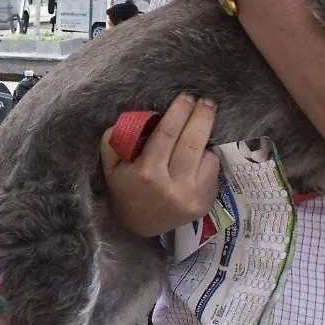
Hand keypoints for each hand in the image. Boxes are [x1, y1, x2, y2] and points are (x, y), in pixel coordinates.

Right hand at [99, 93, 221, 236]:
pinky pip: (213, 172)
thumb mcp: (111, 166)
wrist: (138, 227)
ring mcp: (191, 196)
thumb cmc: (125, 190)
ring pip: (208, 156)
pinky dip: (207, 161)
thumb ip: (116, 139)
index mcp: (147, 173)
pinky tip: (197, 159)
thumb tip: (138, 117)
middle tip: (206, 101)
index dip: (179, 112)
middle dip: (202, 116)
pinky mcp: (204, 204)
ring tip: (198, 135)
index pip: (168, 134)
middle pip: (193, 141)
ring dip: (206, 141)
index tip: (187, 97)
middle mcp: (172, 185)